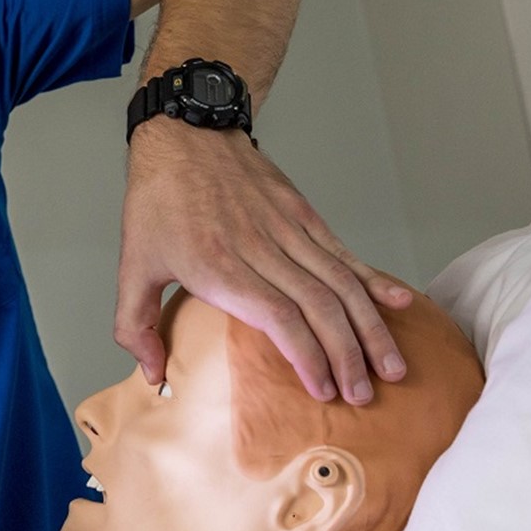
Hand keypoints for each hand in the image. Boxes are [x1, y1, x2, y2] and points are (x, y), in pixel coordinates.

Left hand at [117, 123, 412, 404]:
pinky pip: (344, 252)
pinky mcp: (302, 213)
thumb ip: (134, 326)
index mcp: (219, 267)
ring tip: (391, 366)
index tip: (324, 391)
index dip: (309, 356)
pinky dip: (374, 280)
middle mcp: (260, 248)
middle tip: (364, 395)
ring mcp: (287, 227)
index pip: (279, 318)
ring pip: (341, 282)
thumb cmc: (156, 203)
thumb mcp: (131, 265)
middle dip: (348, 356)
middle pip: (320, 306)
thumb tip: (153, 375)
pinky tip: (400, 304)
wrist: (185, 135)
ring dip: (371, 327)